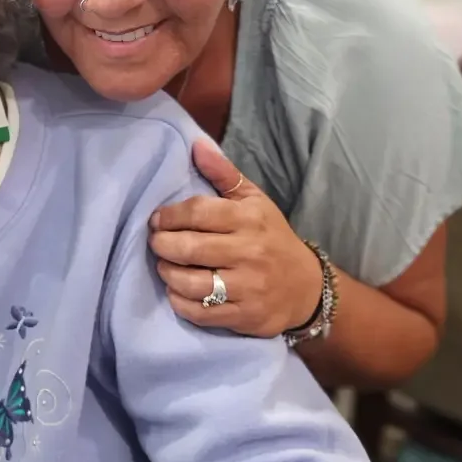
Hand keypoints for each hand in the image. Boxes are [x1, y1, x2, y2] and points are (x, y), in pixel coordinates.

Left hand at [149, 142, 322, 337]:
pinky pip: (199, 312)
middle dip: (162, 244)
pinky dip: (179, 301)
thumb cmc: (272, 238)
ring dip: (167, 273)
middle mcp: (249, 252)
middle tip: (156, 242)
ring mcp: (247, 286)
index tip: (156, 219)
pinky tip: (177, 290)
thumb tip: (196, 145)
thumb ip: (224, 173)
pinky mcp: (243, 315)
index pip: (197, 212)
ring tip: (164, 265)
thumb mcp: (254, 201)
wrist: (306, 287)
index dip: (169, 216)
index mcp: (249, 219)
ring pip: (191, 282)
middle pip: (189, 248)